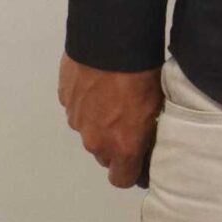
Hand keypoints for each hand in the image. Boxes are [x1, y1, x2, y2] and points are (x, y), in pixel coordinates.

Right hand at [58, 54, 163, 189]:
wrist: (111, 42)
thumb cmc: (144, 75)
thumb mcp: (156, 107)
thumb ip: (146, 132)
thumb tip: (143, 140)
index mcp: (121, 146)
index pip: (121, 179)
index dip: (131, 171)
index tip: (138, 160)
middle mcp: (95, 140)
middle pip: (104, 155)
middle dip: (115, 144)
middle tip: (128, 122)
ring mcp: (76, 119)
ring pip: (89, 131)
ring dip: (99, 121)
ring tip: (112, 96)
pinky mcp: (64, 98)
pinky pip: (77, 108)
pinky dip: (86, 101)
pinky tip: (97, 83)